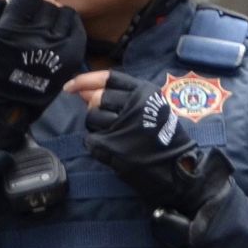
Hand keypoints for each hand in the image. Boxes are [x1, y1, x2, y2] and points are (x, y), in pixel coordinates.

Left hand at [69, 69, 234, 240]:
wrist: (178, 169)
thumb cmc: (163, 138)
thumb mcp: (152, 107)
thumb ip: (122, 96)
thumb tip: (83, 91)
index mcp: (144, 92)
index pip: (107, 78)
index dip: (84, 80)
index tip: (69, 86)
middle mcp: (133, 104)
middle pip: (96, 99)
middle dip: (95, 110)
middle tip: (107, 123)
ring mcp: (123, 126)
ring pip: (91, 118)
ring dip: (96, 128)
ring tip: (114, 137)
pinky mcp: (114, 146)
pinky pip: (91, 140)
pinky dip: (96, 146)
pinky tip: (111, 150)